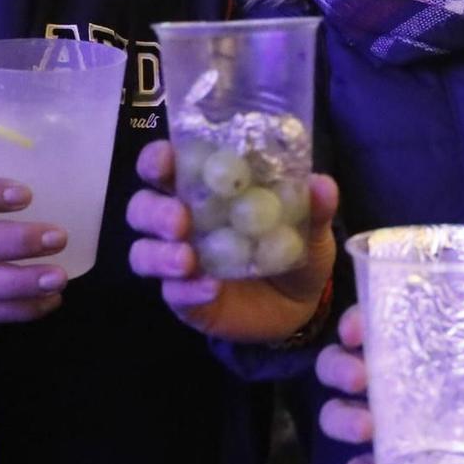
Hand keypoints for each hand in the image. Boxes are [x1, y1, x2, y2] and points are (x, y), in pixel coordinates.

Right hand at [126, 140, 338, 343]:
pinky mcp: (183, 297)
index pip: (165, 165)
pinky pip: (172, 293)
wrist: (300, 304)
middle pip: (142, 207)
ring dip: (159, 253)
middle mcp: (181, 219)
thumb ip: (314, 206)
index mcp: (204, 187)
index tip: (166, 160)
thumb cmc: (295, 244)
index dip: (157, 160)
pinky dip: (186, 290)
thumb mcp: (310, 226)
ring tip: (187, 260)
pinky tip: (209, 289)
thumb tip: (321, 183)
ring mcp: (177, 260)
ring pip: (142, 252)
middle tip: (179, 220)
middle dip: (154, 211)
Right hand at [317, 303, 463, 463]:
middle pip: (338, 365)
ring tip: (367, 429)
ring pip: (336, 414)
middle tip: (360, 378)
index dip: (355, 321)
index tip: (357, 328)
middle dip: (340, 368)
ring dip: (342, 418)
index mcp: (414, 351)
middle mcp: (388, 385)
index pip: (372, 324)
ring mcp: (383, 428)